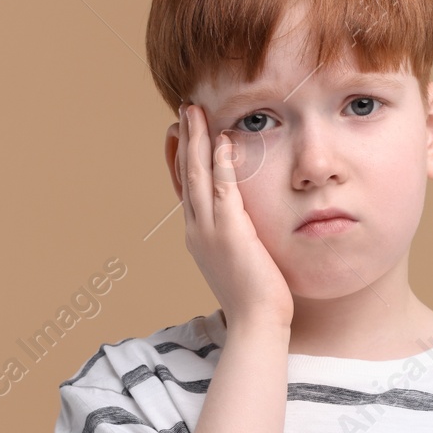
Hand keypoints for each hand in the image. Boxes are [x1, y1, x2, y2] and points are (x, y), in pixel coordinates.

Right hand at [173, 104, 293, 329]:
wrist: (256, 322)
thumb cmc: (255, 297)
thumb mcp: (238, 261)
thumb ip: (235, 237)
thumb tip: (242, 225)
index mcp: (197, 235)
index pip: (184, 187)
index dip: (179, 156)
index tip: (177, 131)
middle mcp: (196, 229)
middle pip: (185, 174)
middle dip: (184, 139)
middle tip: (183, 109)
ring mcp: (209, 230)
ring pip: (197, 175)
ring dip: (196, 140)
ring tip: (194, 111)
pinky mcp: (230, 232)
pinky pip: (224, 189)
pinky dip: (221, 162)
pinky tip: (223, 139)